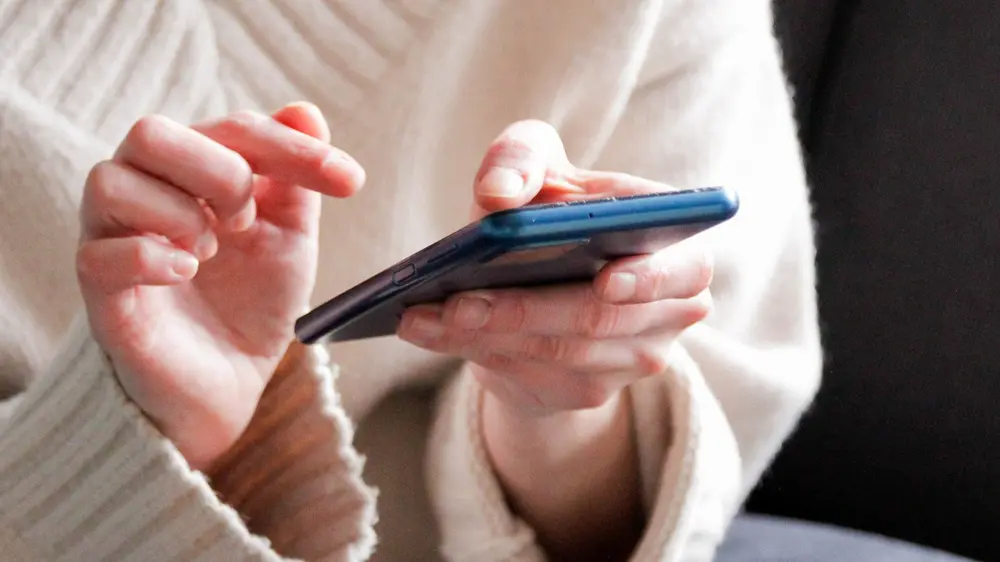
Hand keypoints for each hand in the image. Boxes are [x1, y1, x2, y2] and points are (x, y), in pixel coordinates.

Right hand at [76, 102, 363, 468]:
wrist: (230, 380)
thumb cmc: (253, 300)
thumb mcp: (289, 236)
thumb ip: (295, 178)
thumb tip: (305, 110)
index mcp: (192, 171)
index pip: (232, 129)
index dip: (291, 148)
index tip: (349, 181)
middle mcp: (144, 193)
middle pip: (152, 134)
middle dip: (218, 171)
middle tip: (248, 221)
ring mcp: (113, 239)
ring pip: (110, 181)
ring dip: (178, 211)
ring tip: (212, 250)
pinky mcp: (101, 293)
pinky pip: (99, 255)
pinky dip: (150, 256)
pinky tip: (186, 272)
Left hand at [398, 120, 712, 414]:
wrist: (548, 281)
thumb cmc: (554, 212)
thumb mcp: (542, 169)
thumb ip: (521, 157)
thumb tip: (498, 195)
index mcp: (678, 249)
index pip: (682, 268)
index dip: (647, 278)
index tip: (605, 281)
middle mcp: (670, 312)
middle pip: (597, 319)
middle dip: (522, 309)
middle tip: (456, 301)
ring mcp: (632, 360)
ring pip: (555, 353)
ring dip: (482, 334)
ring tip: (421, 315)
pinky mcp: (589, 391)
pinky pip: (530, 376)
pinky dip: (473, 350)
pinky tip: (428, 332)